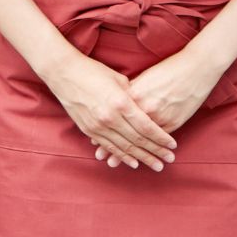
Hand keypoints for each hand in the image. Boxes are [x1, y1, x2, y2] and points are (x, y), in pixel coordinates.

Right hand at [43, 50, 177, 170]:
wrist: (64, 73)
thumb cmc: (94, 71)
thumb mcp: (118, 80)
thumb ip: (133, 96)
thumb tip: (145, 108)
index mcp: (121, 102)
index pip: (146, 126)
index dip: (161, 137)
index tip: (172, 144)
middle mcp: (110, 117)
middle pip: (138, 140)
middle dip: (155, 151)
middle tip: (169, 160)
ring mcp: (98, 126)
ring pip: (124, 147)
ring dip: (142, 158)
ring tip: (156, 165)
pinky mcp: (88, 130)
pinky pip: (109, 147)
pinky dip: (122, 156)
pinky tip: (133, 163)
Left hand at [92, 47, 225, 167]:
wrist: (196, 68)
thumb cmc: (169, 69)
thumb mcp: (145, 77)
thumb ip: (131, 91)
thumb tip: (118, 101)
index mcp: (134, 95)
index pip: (115, 117)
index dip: (105, 130)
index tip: (96, 141)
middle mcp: (144, 108)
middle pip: (126, 132)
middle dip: (114, 148)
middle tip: (104, 159)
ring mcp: (159, 117)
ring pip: (141, 140)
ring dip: (131, 153)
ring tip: (118, 163)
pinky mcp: (172, 122)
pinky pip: (156, 140)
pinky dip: (148, 148)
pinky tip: (143, 156)